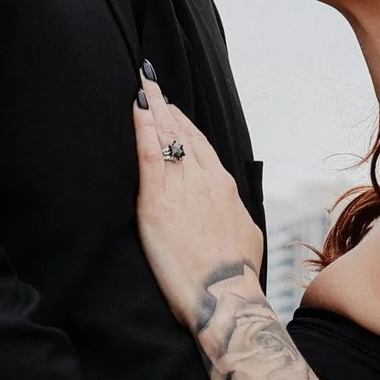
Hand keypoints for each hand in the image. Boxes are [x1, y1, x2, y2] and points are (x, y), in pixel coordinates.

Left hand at [130, 76, 263, 326]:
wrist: (228, 298)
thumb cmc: (235, 276)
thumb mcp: (244, 236)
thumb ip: (233, 215)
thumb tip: (231, 210)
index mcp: (224, 188)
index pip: (200, 145)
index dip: (183, 123)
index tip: (171, 106)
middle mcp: (205, 180)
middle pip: (182, 132)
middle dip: (165, 105)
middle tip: (150, 81)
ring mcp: (182, 188)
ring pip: (166, 136)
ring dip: (152, 108)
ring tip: (141, 86)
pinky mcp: (158, 201)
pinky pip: (149, 154)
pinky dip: (142, 127)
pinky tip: (135, 107)